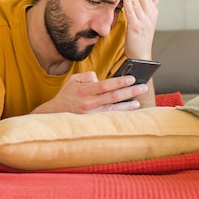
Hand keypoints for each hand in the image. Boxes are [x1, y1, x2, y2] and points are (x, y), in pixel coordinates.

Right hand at [32, 72, 148, 113]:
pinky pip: (110, 118)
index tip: (132, 78)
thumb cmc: (66, 96)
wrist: (55, 115)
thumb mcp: (73, 80)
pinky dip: (120, 114)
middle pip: (114, 97)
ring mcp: (92, 115)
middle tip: (143, 87)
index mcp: (85, 91)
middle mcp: (89, 103)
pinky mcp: (93, 122)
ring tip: (138, 101)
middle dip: (130, 91)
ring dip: (128, 105)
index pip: (106, 85)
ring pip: (114, 109)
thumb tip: (100, 78)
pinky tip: (129, 111)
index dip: (120, 82)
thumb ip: (88, 76)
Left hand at [122, 0, 158, 58]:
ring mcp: (144, 20)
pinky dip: (128, 0)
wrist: (141, 55)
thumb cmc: (141, 38)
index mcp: (152, 11)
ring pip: (137, 0)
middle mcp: (150, 14)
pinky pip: (131, 10)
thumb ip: (150, 8)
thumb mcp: (146, 21)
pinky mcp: (136, 26)